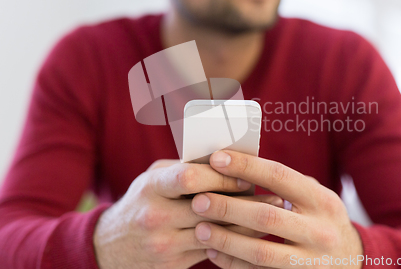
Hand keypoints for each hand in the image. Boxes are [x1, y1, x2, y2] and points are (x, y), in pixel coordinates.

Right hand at [93, 159, 282, 268]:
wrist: (109, 248)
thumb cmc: (141, 202)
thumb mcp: (154, 179)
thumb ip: (185, 168)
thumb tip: (229, 160)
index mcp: (151, 187)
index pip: (189, 178)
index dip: (222, 176)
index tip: (247, 175)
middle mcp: (155, 216)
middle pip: (209, 208)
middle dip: (243, 201)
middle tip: (272, 197)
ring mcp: (163, 244)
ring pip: (217, 234)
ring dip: (248, 225)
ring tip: (272, 215)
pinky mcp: (172, 265)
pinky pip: (212, 253)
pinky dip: (235, 243)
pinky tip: (253, 235)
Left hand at [191, 151, 363, 268]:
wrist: (354, 261)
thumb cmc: (324, 220)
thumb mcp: (317, 197)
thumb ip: (288, 184)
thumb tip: (240, 164)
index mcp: (322, 200)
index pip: (280, 176)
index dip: (246, 166)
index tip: (217, 159)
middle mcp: (319, 230)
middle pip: (266, 216)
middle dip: (228, 207)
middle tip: (198, 200)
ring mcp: (310, 260)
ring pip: (261, 251)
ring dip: (226, 239)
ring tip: (200, 229)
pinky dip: (233, 263)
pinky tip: (214, 252)